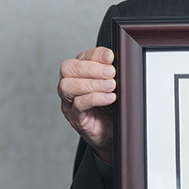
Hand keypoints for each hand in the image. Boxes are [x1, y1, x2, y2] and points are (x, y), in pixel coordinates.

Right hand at [58, 46, 116, 162]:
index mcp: (80, 73)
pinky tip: (109, 98)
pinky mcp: (75, 118)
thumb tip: (120, 61)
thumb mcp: (115, 86)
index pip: (81, 56)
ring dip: (92, 83)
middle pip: (68, 68)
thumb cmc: (111, 107)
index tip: (110, 57)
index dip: (96, 54)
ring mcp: (69, 102)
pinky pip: (78, 105)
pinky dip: (95, 99)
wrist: (112, 133)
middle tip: (111, 73)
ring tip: (111, 86)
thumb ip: (113, 73)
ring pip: (67, 86)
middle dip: (91, 68)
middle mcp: (70, 85)